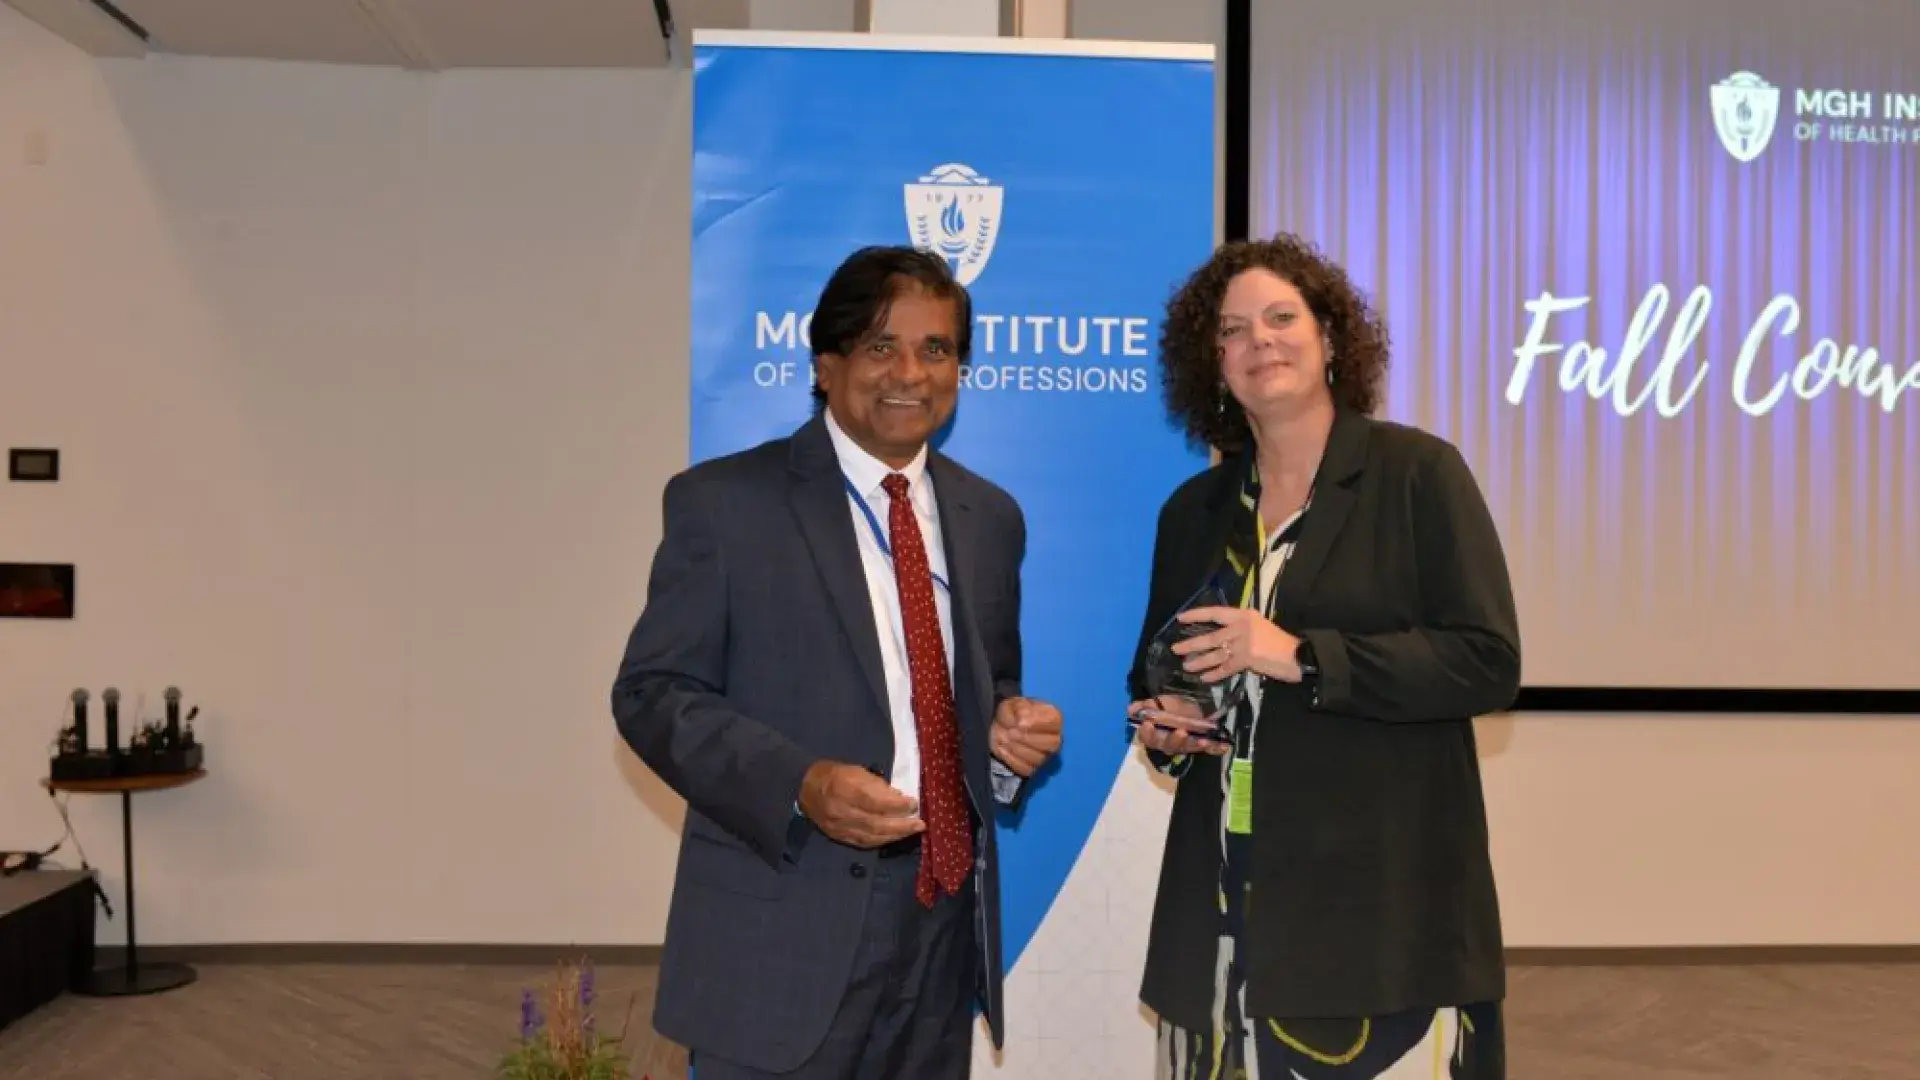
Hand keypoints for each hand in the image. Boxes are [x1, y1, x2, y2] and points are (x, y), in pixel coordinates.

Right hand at [797, 761, 924, 847]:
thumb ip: (876, 785)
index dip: (897, 806)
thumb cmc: (834, 774)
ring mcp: (839, 827)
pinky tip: (893, 837)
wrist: (805, 789)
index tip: (914, 804)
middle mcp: (841, 810)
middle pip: (875, 823)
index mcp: (844, 788)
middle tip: (919, 824)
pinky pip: (863, 843)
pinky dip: (881, 841)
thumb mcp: (856, 770)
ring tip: (911, 831)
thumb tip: (898, 798)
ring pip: (871, 836)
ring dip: (894, 835)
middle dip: (901, 825)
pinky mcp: (838, 836)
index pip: (875, 801)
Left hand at [991, 697, 1062, 776]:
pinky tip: (1004, 750)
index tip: (1019, 722)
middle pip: (1053, 744)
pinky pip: (1028, 769)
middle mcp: (1055, 738)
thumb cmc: (1012, 713)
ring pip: (1040, 759)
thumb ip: (1017, 708)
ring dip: (1019, 749)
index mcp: (1053, 716)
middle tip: (1011, 733)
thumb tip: (1021, 721)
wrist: (1002, 728)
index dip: (1036, 723)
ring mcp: (1046, 755)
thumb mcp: (1011, 704)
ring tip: (1006, 740)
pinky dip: (1013, 760)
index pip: (1054, 721)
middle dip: (1029, 739)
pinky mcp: (1034, 768)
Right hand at [1127, 697, 1230, 756]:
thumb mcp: (1159, 702)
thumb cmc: (1172, 705)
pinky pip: (1210, 750)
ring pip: (1188, 748)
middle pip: (1169, 746)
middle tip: (1181, 732)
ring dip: (1195, 745)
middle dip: (1175, 740)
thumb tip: (1132, 709)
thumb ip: (1147, 706)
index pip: (1148, 738)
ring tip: (1203, 740)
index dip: (1148, 733)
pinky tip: (1224, 747)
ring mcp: (1187, 744)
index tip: (1148, 725)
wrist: (1192, 705)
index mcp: (1157, 733)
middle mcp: (1170, 742)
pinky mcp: (1203, 744)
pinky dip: (1216, 749)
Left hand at [1171, 606, 1301, 683]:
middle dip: (1191, 644)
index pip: (1215, 613)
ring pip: (1215, 653)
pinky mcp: (1247, 659)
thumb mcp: (1260, 628)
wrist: (1298, 655)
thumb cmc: (1280, 643)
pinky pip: (1226, 668)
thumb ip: (1241, 631)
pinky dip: (1214, 674)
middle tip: (1176, 649)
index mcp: (1244, 615)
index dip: (1196, 615)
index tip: (1180, 619)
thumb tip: (1221, 641)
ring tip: (1187, 666)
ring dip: (1199, 661)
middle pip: (1211, 636)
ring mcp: (1244, 643)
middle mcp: (1242, 626)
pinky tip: (1205, 678)